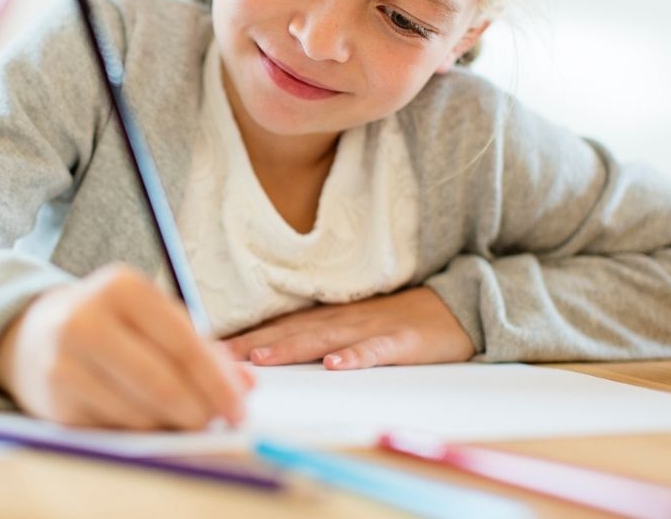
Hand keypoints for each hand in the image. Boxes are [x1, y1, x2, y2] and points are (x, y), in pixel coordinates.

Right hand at [0, 263, 252, 429]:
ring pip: (139, 412)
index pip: (182, 342)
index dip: (217, 381)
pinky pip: (114, 428)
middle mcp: (87, 318)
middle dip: (199, 410)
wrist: (35, 334)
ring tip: (182, 420)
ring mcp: (65, 359)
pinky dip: (139, 432)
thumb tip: (246, 386)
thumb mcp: (152, 318)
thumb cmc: (111, 324)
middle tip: (216, 424)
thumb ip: (201, 347)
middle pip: (162, 381)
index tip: (238, 408)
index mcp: (121, 286)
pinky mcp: (54, 398)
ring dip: (170, 425)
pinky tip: (146, 421)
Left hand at [223, 287, 473, 369]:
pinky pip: (376, 350)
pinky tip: (336, 364)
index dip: (246, 334)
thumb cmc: (403, 318)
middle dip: (253, 342)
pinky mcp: (403, 340)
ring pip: (325, 337)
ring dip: (291, 347)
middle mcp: (344, 318)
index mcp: (331, 315)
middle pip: (292, 330)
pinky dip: (355, 357)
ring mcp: (373, 327)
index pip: (281, 324)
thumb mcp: (356, 321)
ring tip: (262, 357)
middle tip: (218, 355)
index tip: (210, 346)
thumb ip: (320, 332)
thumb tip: (275, 347)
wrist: (460, 305)